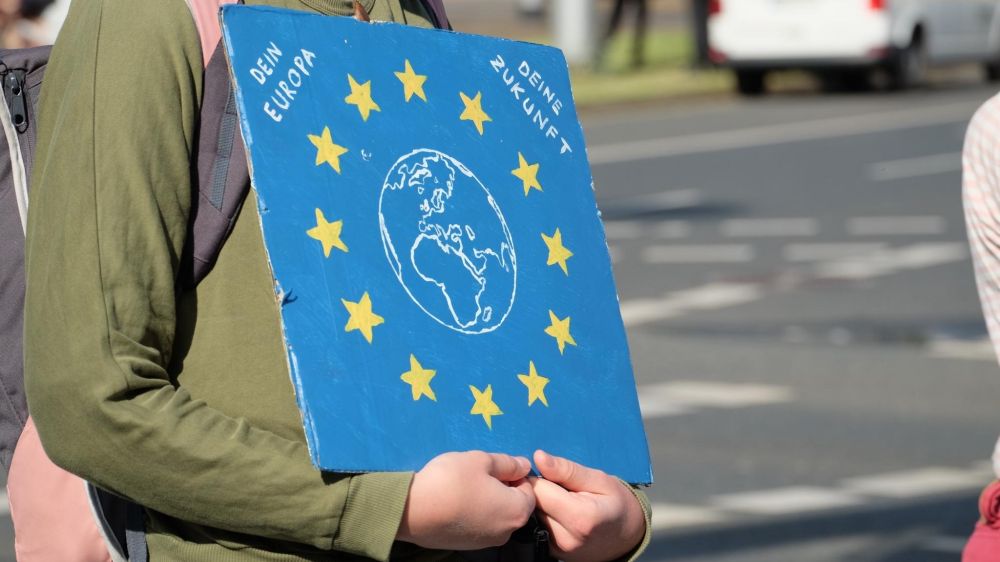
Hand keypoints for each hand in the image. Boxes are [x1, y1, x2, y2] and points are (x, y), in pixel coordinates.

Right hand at [397, 451, 535, 549]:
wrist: (413, 511)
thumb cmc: (452, 481)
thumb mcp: (481, 460)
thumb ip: (508, 463)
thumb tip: (524, 465)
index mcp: (517, 511)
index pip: (529, 489)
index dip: (513, 474)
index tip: (492, 467)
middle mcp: (507, 532)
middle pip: (513, 504)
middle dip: (501, 487)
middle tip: (477, 474)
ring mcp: (487, 542)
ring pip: (496, 514)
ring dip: (486, 499)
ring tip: (463, 486)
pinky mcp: (468, 546)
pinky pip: (480, 524)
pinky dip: (474, 512)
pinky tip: (455, 501)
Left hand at [529, 450, 645, 561]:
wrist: (626, 535)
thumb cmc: (615, 502)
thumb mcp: (599, 479)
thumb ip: (567, 469)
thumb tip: (538, 456)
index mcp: (579, 517)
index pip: (538, 490)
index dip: (538, 477)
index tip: (550, 474)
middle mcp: (565, 538)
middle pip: (531, 505)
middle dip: (537, 491)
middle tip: (556, 486)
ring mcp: (558, 549)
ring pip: (531, 517)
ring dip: (538, 505)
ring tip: (558, 500)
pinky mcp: (552, 553)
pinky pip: (535, 528)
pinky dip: (541, 517)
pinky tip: (556, 513)